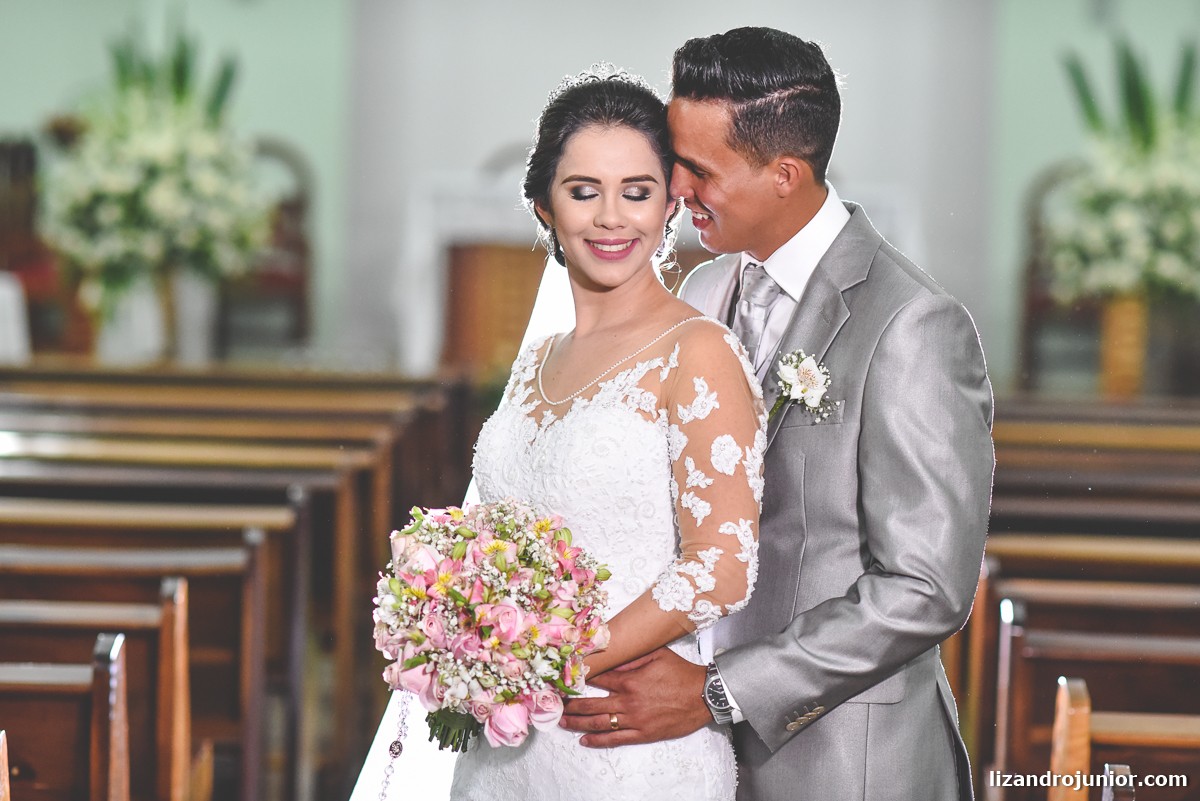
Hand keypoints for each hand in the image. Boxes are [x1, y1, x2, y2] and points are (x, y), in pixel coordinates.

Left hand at [559, 647, 710, 746]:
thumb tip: (610, 655)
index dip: (578, 678)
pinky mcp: (643, 734)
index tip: (563, 679)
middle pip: (591, 704)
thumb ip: (631, 656)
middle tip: (554, 704)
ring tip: (561, 722)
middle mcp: (628, 701)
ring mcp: (634, 720)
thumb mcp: (657, 654)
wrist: (704, 695)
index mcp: (629, 680)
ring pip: (599, 723)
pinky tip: (584, 740)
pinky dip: (597, 741)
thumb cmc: (681, 673)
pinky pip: (615, 739)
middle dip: (570, 704)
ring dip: (577, 722)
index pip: (597, 679)